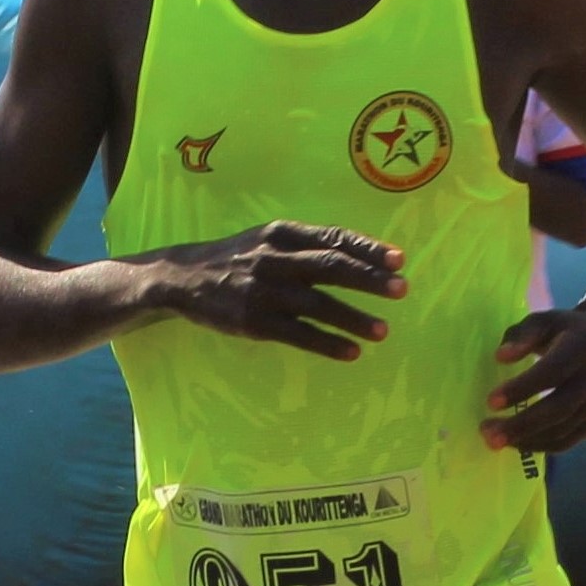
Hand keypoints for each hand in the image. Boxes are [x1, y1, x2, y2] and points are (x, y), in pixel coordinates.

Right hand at [155, 220, 406, 360]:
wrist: (184, 278)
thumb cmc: (238, 258)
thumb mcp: (268, 239)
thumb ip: (307, 245)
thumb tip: (360, 256)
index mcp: (283, 233)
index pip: (334, 238)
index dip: (369, 249)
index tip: (400, 260)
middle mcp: (275, 258)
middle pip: (331, 267)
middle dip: (369, 279)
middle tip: (402, 290)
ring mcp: (264, 291)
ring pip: (318, 304)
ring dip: (354, 318)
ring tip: (382, 331)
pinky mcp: (254, 321)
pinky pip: (299, 334)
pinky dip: (328, 343)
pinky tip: (351, 352)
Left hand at [480, 295, 585, 454]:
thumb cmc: (567, 330)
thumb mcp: (544, 320)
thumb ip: (521, 334)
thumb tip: (501, 357)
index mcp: (582, 346)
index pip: (552, 371)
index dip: (522, 388)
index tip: (490, 402)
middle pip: (559, 408)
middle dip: (521, 424)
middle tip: (487, 432)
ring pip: (563, 429)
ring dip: (526, 439)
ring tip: (493, 438)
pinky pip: (568, 440)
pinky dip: (540, 445)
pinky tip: (516, 441)